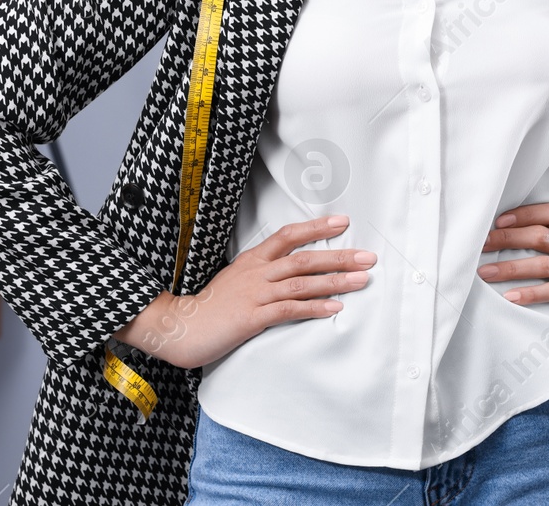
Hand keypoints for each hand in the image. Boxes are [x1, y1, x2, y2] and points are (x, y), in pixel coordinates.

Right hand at [114, 214, 373, 368]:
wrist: (179, 327)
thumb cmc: (211, 307)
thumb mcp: (236, 280)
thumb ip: (263, 274)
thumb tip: (293, 271)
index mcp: (252, 260)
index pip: (288, 235)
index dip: (316, 227)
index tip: (343, 222)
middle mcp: (256, 273)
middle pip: (304, 258)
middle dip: (339, 257)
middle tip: (369, 257)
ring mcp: (254, 294)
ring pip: (302, 283)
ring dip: (335, 281)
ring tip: (362, 280)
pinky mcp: (252, 317)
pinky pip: (289, 309)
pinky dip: (314, 308)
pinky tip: (335, 308)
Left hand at [479, 202, 548, 334]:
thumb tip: (508, 237)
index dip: (523, 214)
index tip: (497, 220)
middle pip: (539, 235)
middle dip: (506, 239)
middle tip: (479, 246)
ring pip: (542, 264)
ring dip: (510, 268)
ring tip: (485, 273)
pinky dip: (530, 294)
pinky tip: (511, 298)